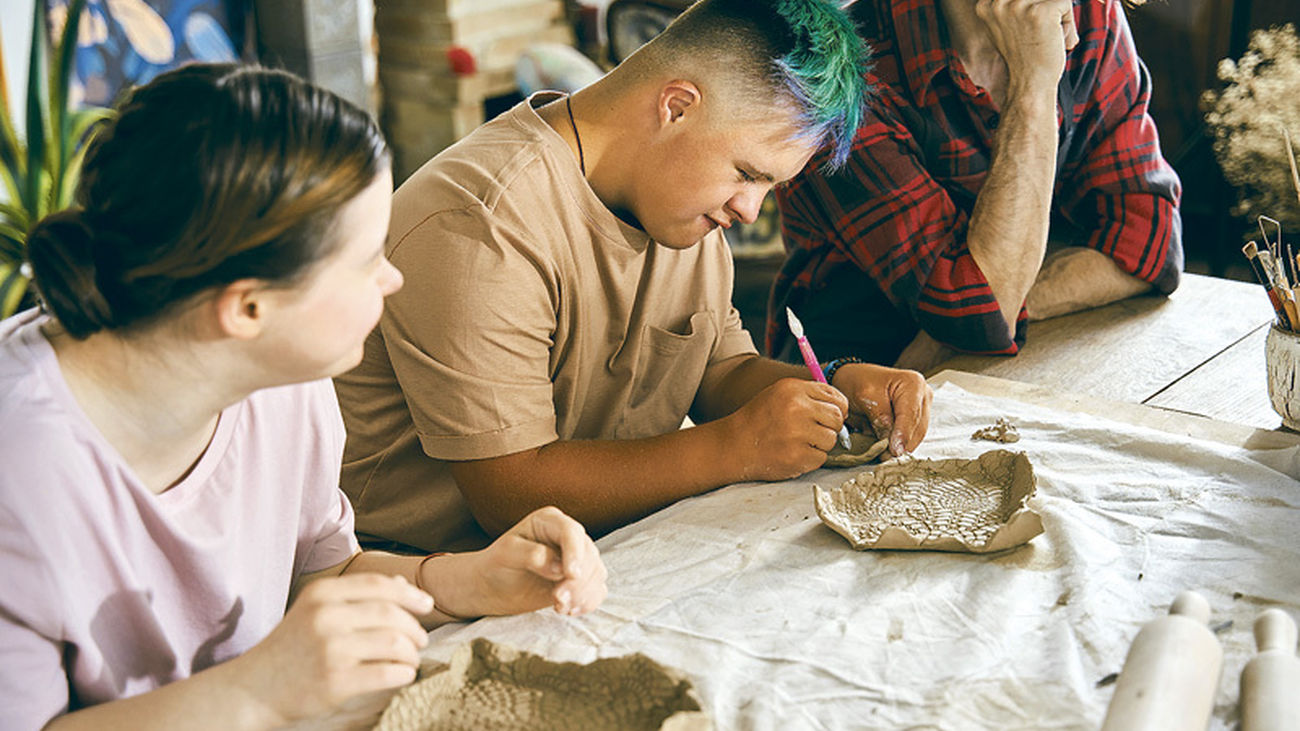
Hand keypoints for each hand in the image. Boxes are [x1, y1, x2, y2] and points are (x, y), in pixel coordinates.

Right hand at [232, 574, 432, 723]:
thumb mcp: (315, 611)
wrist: (253, 689)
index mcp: (321, 594)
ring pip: (394, 643)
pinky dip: (404, 673)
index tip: (427, 604)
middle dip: (414, 627)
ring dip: (411, 652)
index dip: (410, 593)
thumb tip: (402, 584)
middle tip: (420, 639)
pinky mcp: (335, 681)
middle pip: (391, 614)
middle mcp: (325, 617)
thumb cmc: (291, 648)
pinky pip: (387, 672)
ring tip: (411, 658)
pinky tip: (403, 674)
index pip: (378, 585)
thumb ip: (355, 596)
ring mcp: (330, 649)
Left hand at [431, 506, 606, 618]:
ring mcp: (576, 558)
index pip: (571, 531)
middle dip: (577, 581)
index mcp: (549, 521)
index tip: (570, 575)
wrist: (492, 588)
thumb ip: (532, 555)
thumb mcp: (505, 554)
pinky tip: (568, 610)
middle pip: (589, 554)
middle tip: (558, 599)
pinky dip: (588, 602)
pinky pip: (597, 589)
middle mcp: (567, 536)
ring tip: (559, 606)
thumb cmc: (496, 565)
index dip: (575, 553)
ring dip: (582, 593)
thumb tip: (559, 568)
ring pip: (596, 573)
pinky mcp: (580, 580)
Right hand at [722, 377, 848, 480]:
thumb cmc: (759, 420)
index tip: (830, 416)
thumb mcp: (779, 395)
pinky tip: (793, 453)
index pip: (835, 397)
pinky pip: (821, 458)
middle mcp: (797, 408)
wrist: (734, 445)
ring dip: (819, 444)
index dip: (838, 409)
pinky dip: (810, 459)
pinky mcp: (797, 456)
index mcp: (793, 389)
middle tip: (813, 432)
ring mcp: (797, 433)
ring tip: (798, 442)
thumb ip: (809, 396)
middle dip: (830, 427)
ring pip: (831, 439)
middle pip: (837, 418)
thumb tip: (843, 408)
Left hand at [831, 363, 931, 455]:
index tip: (895, 451)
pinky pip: (911, 437)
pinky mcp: (915, 419)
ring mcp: (921, 408)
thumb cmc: (859, 381)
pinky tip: (887, 450)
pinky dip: (899, 444)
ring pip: (916, 436)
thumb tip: (891, 442)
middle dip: (903, 444)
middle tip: (886, 458)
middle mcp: (923, 396)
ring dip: (901, 447)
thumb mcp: (865, 397)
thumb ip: (880, 418)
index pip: (911, 414)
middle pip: (918, 427)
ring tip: (884, 456)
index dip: (903, 435)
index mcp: (913, 384)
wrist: (854, 379)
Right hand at [975, 0, 1076, 92]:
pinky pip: (1066, 3)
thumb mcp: (1007, 26)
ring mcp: (1018, 5)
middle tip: (1040, 35)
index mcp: (986, 5)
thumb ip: (1011, 6)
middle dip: (1046, 9)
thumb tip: (1039, 0)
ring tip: (1049, 37)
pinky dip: (1067, 23)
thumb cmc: (1024, 58)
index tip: (1029, 27)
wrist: (1029, 86)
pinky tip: (1057, 40)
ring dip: (1058, 15)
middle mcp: (998, 2)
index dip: (1031, 7)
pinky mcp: (1041, 11)